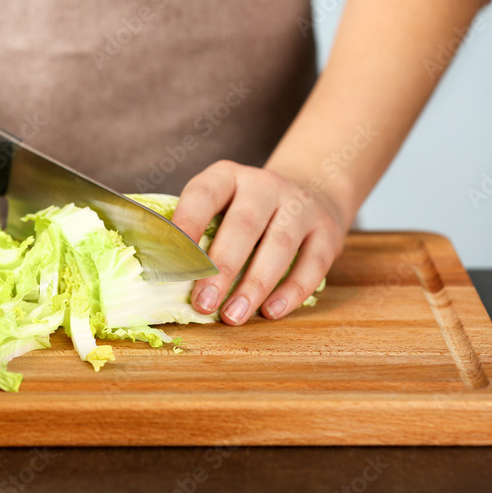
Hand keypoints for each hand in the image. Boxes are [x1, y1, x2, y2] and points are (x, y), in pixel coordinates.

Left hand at [170, 161, 349, 324]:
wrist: (310, 192)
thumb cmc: (246, 211)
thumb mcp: (220, 206)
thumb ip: (198, 234)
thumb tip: (164, 278)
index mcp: (227, 177)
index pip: (203, 195)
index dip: (187, 226)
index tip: (172, 262)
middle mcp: (265, 185)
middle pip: (243, 225)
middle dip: (220, 268)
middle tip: (202, 303)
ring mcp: (300, 206)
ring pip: (278, 246)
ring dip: (254, 286)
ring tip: (233, 316)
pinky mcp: (327, 231)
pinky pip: (312, 265)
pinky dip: (291, 292)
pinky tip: (272, 312)